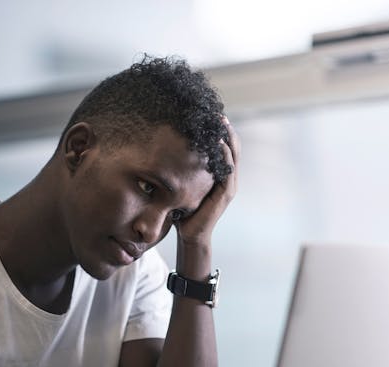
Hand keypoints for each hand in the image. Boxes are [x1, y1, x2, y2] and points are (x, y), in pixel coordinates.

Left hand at [175, 116, 239, 247]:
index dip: (218, 129)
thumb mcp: (178, 183)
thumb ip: (176, 168)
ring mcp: (228, 185)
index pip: (222, 145)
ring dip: (227, 137)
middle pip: (231, 146)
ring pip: (232, 155)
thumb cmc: (181, 209)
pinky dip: (224, 155)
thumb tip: (155, 148)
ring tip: (220, 121)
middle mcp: (226, 176)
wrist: (188, 234)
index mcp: (217, 173)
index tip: (209, 112)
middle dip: (225, 128)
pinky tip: (218, 142)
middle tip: (216, 111)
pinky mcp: (225, 194)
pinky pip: (228, 170)